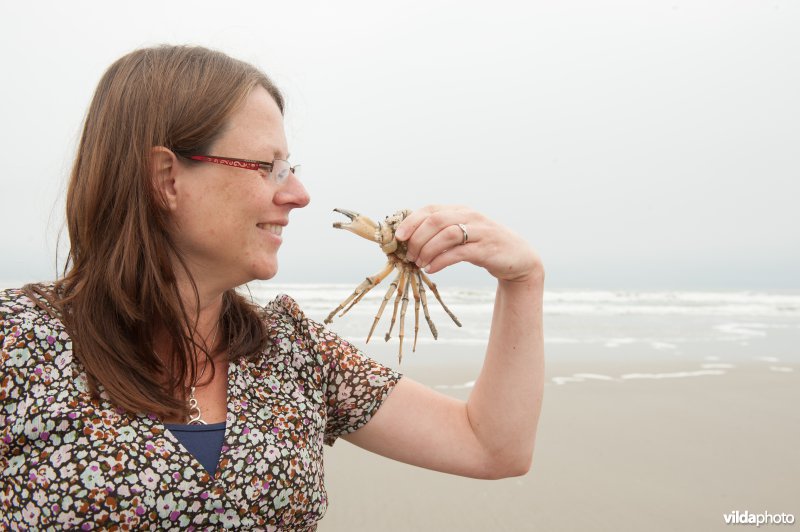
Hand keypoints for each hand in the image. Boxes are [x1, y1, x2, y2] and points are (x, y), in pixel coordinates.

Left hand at [394, 205, 542, 283]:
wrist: (518, 258)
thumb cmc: (483, 247)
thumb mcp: (462, 235)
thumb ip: (441, 234)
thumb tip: (410, 242)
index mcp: (460, 210)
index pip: (430, 210)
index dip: (411, 221)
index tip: (399, 237)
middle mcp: (469, 216)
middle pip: (435, 221)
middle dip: (417, 239)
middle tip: (410, 256)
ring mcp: (479, 231)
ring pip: (446, 235)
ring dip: (427, 250)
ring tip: (419, 263)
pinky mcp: (486, 248)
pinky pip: (458, 252)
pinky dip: (441, 261)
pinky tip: (432, 268)